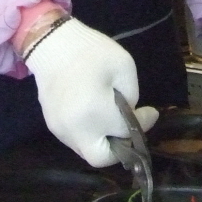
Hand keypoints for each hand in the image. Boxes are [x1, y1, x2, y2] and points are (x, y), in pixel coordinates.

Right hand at [25, 17, 157, 166]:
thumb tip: (132, 114)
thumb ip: (131, 96)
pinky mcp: (51, 125)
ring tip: (111, 120)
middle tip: (126, 129)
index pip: (126, 133)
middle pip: (101, 158)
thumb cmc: (91, 51)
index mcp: (96, 113)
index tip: (150, 112)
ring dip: (102, 142)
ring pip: (86, 150)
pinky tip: (93, 114)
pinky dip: (88, 134)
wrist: (52, 43)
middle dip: (119, 148)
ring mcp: (60, 129)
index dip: (142, 123)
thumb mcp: (123, 66)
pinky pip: (74, 140)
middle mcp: (76, 129)